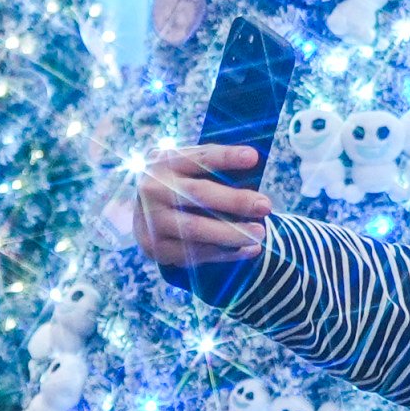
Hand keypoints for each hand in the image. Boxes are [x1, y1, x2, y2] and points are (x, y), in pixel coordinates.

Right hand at [132, 145, 271, 269]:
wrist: (144, 214)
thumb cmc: (179, 185)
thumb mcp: (187, 168)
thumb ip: (212, 167)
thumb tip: (254, 166)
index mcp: (165, 162)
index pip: (199, 157)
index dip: (226, 157)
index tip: (253, 157)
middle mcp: (153, 189)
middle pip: (198, 194)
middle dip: (235, 200)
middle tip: (265, 206)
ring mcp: (151, 220)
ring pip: (196, 228)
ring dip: (232, 233)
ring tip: (260, 234)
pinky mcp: (155, 247)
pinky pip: (194, 253)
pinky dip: (224, 253)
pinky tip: (247, 250)